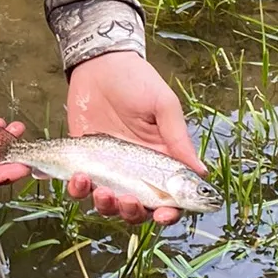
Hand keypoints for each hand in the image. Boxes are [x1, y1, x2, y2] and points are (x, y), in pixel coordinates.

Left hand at [65, 51, 204, 225]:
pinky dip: (77, 190)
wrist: (99, 63)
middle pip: (137, 208)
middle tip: (126, 200)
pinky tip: (77, 178)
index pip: (169, 197)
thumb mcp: (163, 106)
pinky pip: (79, 187)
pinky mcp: (81, 161)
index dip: (168, 212)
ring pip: (108, 204)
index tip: (162, 215)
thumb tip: (201, 173)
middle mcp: (135, 171)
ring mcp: (107, 168)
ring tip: (100, 190)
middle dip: (132, 212)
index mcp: (160, 159)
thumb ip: (178, 139)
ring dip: (104, 205)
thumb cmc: (137, 80)